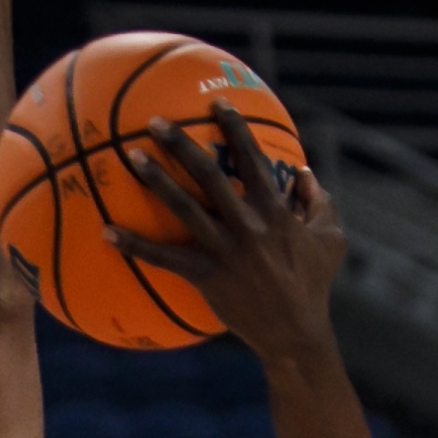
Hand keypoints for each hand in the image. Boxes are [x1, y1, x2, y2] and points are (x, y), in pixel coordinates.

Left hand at [114, 113, 346, 358]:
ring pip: (184, 207)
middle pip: (208, 174)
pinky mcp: (207, 278)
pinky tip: (107, 232)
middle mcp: (247, 224)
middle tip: (155, 121)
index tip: (216, 103)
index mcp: (275, 210)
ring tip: (130, 158)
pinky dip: (134, 245)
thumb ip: (318, 201)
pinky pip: (164, 259)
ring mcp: (225, 251)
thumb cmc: (313, 285)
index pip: (252, 158)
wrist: (296, 335)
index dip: (234, 127)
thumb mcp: (330, 239)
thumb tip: (303, 172)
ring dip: (155, 181)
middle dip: (181, 144)